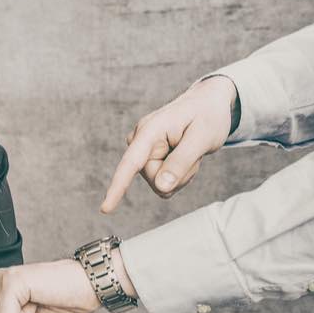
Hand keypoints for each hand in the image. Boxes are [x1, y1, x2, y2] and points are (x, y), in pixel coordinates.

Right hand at [100, 76, 237, 212]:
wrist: (208, 103)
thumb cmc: (208, 115)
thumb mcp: (202, 138)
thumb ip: (181, 162)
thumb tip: (161, 187)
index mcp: (150, 130)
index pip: (130, 163)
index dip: (117, 187)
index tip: (105, 209)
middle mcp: (140, 140)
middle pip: (154, 179)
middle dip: (178, 175)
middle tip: (195, 155)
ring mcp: (143, 149)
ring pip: (158, 183)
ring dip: (180, 174)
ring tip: (190, 151)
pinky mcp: (148, 157)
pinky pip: (161, 181)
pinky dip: (178, 175)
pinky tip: (183, 156)